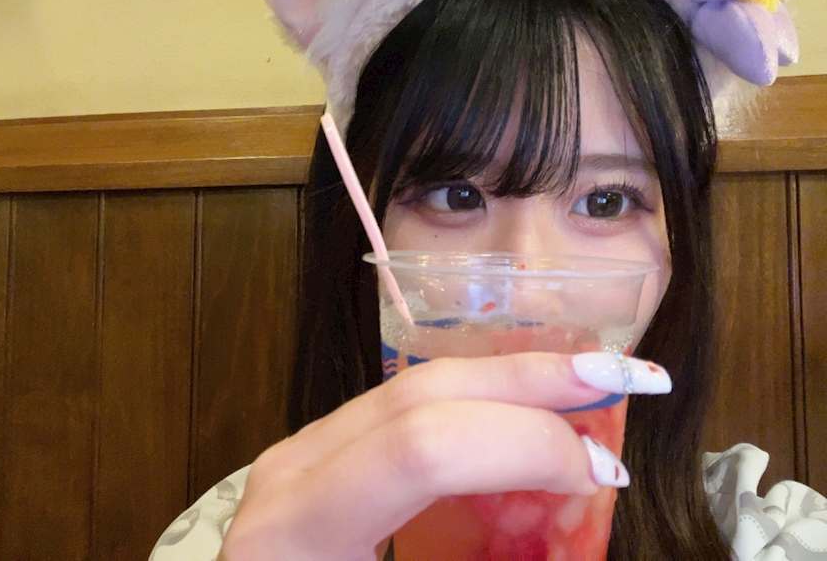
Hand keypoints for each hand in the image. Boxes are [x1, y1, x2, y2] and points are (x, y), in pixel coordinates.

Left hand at [218, 351, 669, 559]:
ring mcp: (305, 449)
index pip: (419, 450)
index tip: (602, 476)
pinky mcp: (322, 449)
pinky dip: (474, 399)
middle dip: (531, 381)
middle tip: (625, 378)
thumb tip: (574, 535)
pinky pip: (403, 406)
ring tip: (588, 380)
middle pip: (421, 394)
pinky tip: (522, 400)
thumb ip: (494, 557)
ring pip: (414, 385)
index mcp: (302, 526)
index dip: (521, 447)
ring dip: (508, 379)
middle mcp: (295, 467)